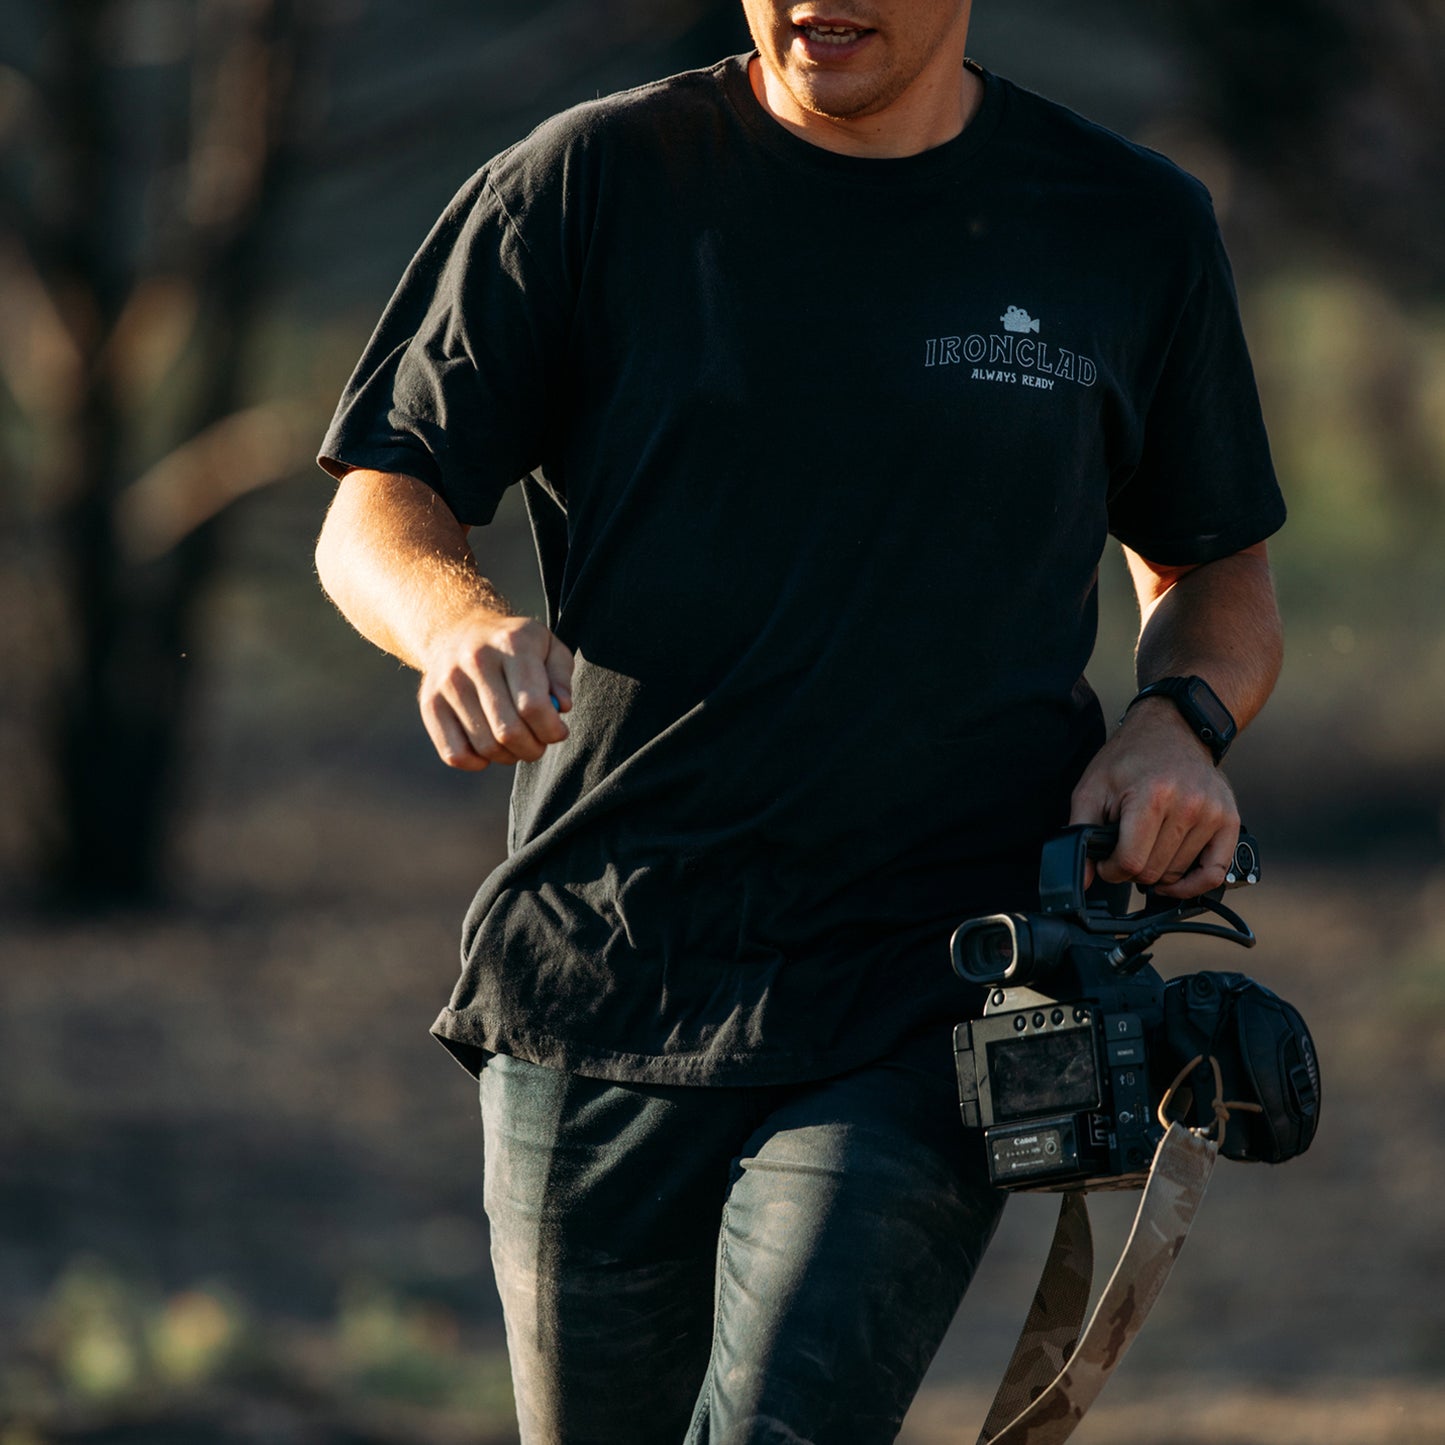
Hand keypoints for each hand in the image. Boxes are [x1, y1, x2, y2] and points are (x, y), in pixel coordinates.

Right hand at [417, 610, 573, 769]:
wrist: (459, 631)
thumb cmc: (515, 645)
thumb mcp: (548, 646)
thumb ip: (561, 676)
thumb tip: (561, 707)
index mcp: (511, 643)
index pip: (533, 705)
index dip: (551, 730)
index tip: (558, 731)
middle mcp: (476, 660)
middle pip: (509, 731)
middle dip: (533, 748)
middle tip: (539, 742)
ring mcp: (448, 683)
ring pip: (485, 747)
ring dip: (509, 756)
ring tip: (517, 742)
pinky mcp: (430, 704)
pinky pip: (455, 754)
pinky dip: (477, 762)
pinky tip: (488, 747)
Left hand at [1069, 698, 1238, 898]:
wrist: (1173, 729)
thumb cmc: (1130, 759)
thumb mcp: (1092, 788)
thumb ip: (1080, 831)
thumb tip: (1081, 877)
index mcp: (1151, 796)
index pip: (1130, 862)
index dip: (1110, 869)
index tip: (1106, 860)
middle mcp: (1187, 806)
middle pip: (1153, 872)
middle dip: (1132, 869)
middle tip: (1126, 849)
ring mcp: (1212, 814)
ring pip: (1178, 874)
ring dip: (1158, 871)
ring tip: (1148, 846)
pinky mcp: (1229, 820)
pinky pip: (1215, 873)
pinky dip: (1193, 885)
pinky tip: (1175, 882)